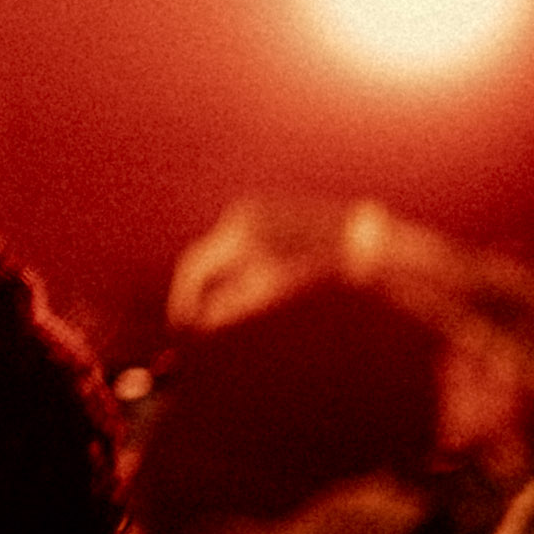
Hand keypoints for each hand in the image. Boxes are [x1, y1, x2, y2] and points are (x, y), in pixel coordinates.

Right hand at [167, 195, 355, 331]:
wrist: (351, 236)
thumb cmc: (312, 269)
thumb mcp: (267, 292)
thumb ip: (229, 307)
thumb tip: (201, 323)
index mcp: (236, 236)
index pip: (194, 267)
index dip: (184, 297)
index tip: (181, 323)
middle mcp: (236, 217)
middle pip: (203, 257)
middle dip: (199, 290)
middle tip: (198, 318)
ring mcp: (246, 210)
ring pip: (219, 250)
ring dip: (219, 277)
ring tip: (238, 300)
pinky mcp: (257, 209)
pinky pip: (234, 240)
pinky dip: (234, 263)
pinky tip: (256, 276)